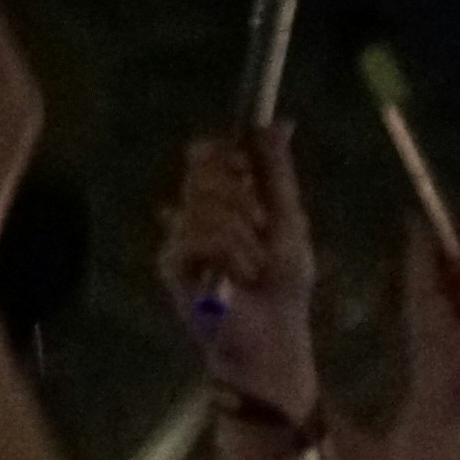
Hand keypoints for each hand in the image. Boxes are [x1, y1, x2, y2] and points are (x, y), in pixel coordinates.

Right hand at [161, 131, 325, 418]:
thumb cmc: (283, 287)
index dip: (227, 154)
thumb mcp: (289, 221)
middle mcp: (193, 213)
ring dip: (244, 235)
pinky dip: (229, 254)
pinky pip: (195, 234)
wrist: (274, 339)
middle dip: (244, 198)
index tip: (250, 173)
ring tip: (253, 266)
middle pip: (202, 169)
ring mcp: (179, 238)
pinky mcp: (170, 264)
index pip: (206, 152)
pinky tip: (238, 277)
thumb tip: (278, 121)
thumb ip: (278, 172)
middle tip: (261, 232)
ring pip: (204, 203)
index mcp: (222, 199)